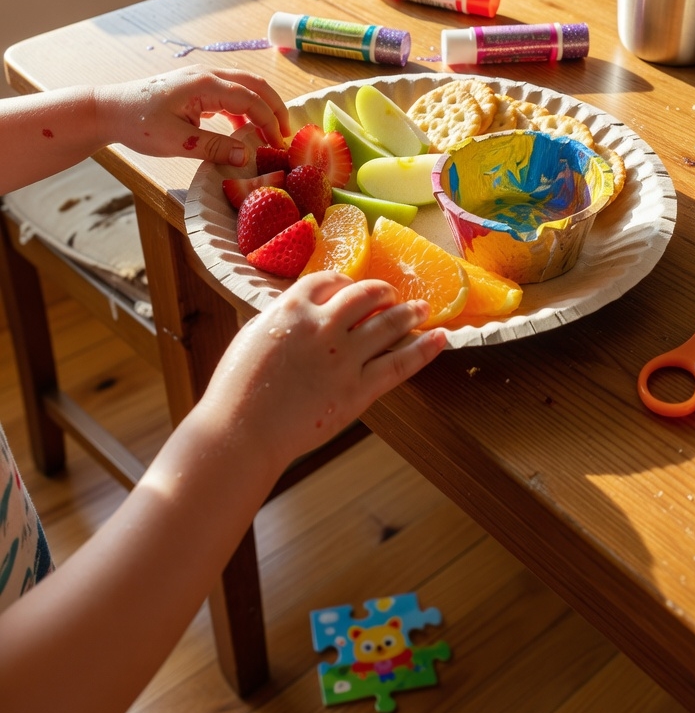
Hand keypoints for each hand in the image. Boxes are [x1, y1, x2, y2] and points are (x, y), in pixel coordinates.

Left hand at [95, 65, 290, 167]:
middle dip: (274, 107)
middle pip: (254, 84)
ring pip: (244, 86)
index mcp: (205, 84)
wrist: (109, 110)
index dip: (268, 121)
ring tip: (271, 132)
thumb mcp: (177, 141)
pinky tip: (243, 132)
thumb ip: (214, 147)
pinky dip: (243, 110)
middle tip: (287, 133)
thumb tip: (247, 156)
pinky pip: (229, 94)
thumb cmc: (137, 123)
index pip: (250, 99)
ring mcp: (202, 79)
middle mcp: (207, 75)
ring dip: (261, 107)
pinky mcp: (196, 87)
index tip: (279, 144)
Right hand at [203, 272, 447, 475]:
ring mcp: (344, 358)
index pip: (331, 280)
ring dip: (409, 312)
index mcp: (293, 308)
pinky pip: (399, 363)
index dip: (346, 283)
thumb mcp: (253, 335)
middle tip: (394, 295)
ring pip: (389, 324)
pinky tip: (440, 337)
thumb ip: (282, 319)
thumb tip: (301, 312)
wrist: (241, 431)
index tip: (353, 289)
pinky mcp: (358, 390)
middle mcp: (324, 325)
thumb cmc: (236, 389)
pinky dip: (423, 348)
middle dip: (384, 293)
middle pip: (366, 295)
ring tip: (423, 308)